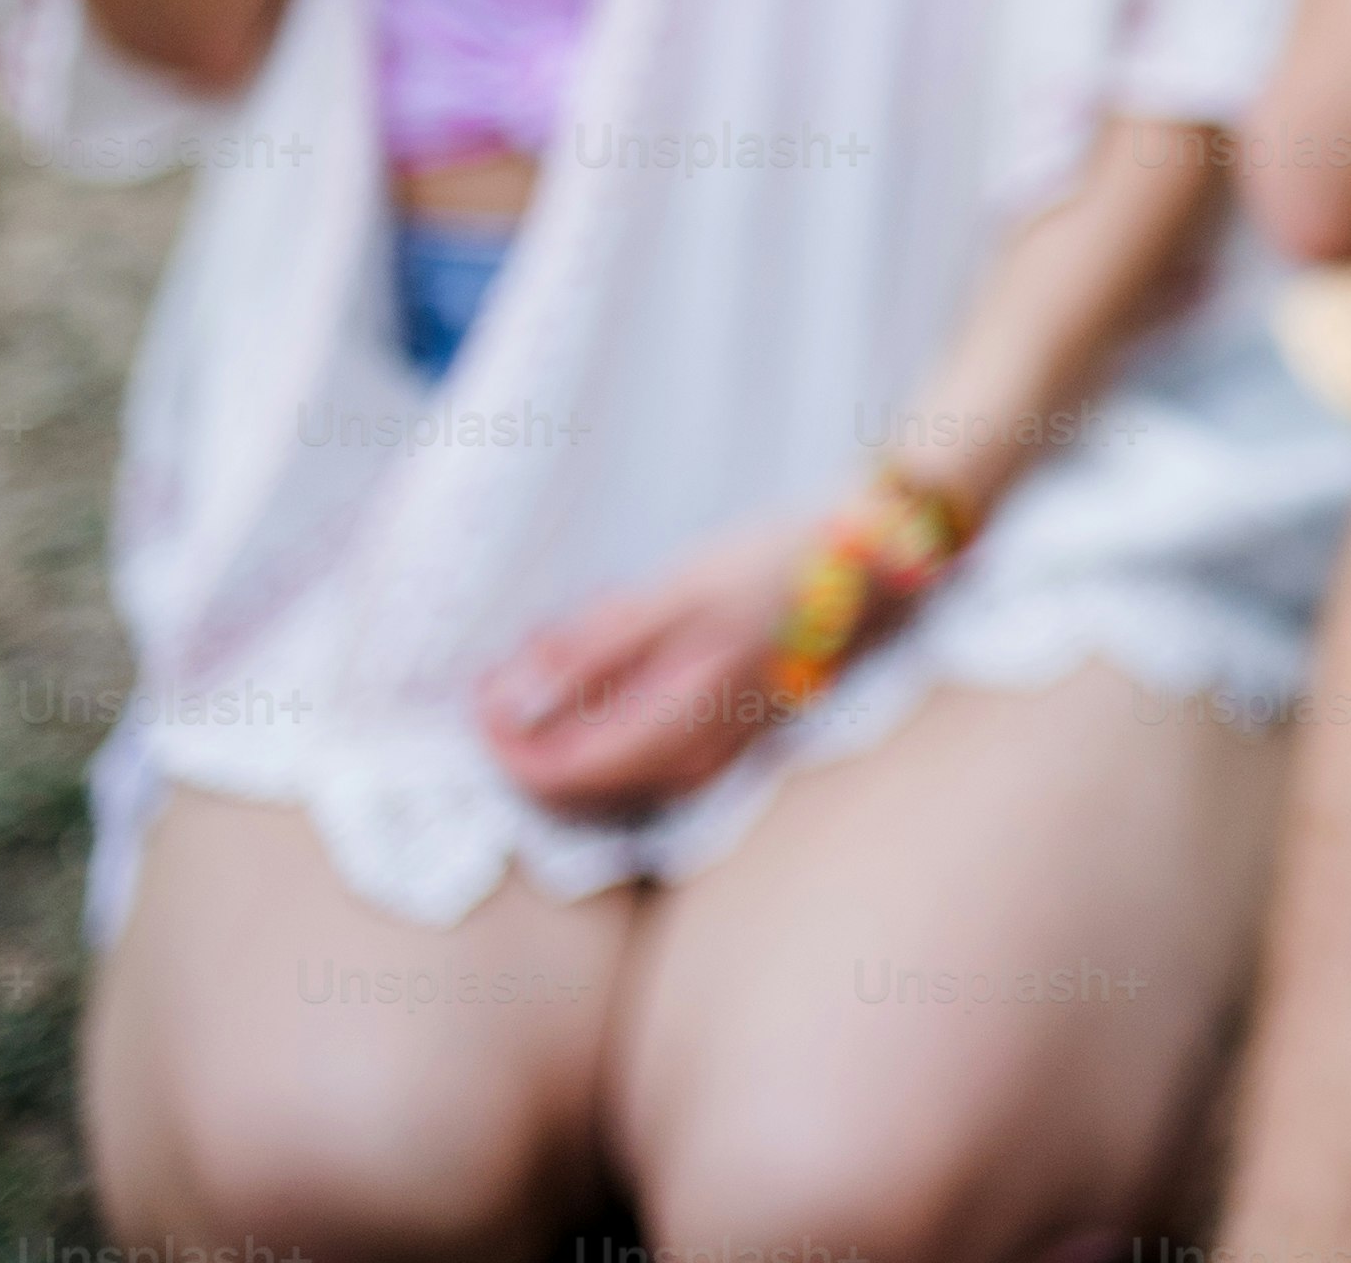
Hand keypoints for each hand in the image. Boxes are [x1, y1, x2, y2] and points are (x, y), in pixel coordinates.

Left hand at [474, 512, 812, 815]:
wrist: (874, 567)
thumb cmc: (776, 568)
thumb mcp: (673, 594)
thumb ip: (586, 652)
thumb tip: (507, 702)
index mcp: (672, 733)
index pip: (550, 774)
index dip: (498, 739)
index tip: (475, 687)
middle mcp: (689, 768)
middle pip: (570, 784)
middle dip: (527, 726)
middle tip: (517, 655)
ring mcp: (710, 761)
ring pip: (600, 771)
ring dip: (563, 719)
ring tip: (563, 643)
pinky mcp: (722, 741)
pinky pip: (635, 753)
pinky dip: (602, 716)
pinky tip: (613, 654)